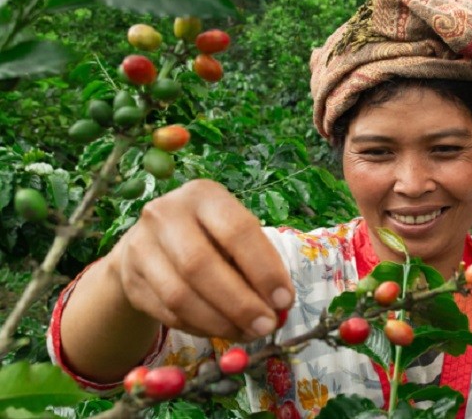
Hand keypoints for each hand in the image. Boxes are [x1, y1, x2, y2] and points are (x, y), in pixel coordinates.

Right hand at [107, 179, 293, 341]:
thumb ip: (257, 263)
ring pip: (179, 296)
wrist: (151, 243)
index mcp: (203, 195)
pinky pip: (167, 313)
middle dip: (240, 303)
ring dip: (219, 322)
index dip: (264, 269)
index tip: (285, 300)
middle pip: (201, 265)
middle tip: (266, 325)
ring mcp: (141, 245)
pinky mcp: (129, 278)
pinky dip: (200, 328)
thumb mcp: (234, 236)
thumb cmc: (209, 237)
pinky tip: (221, 330)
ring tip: (247, 333)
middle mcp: (166, 213)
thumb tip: (280, 305)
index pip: (237, 231)